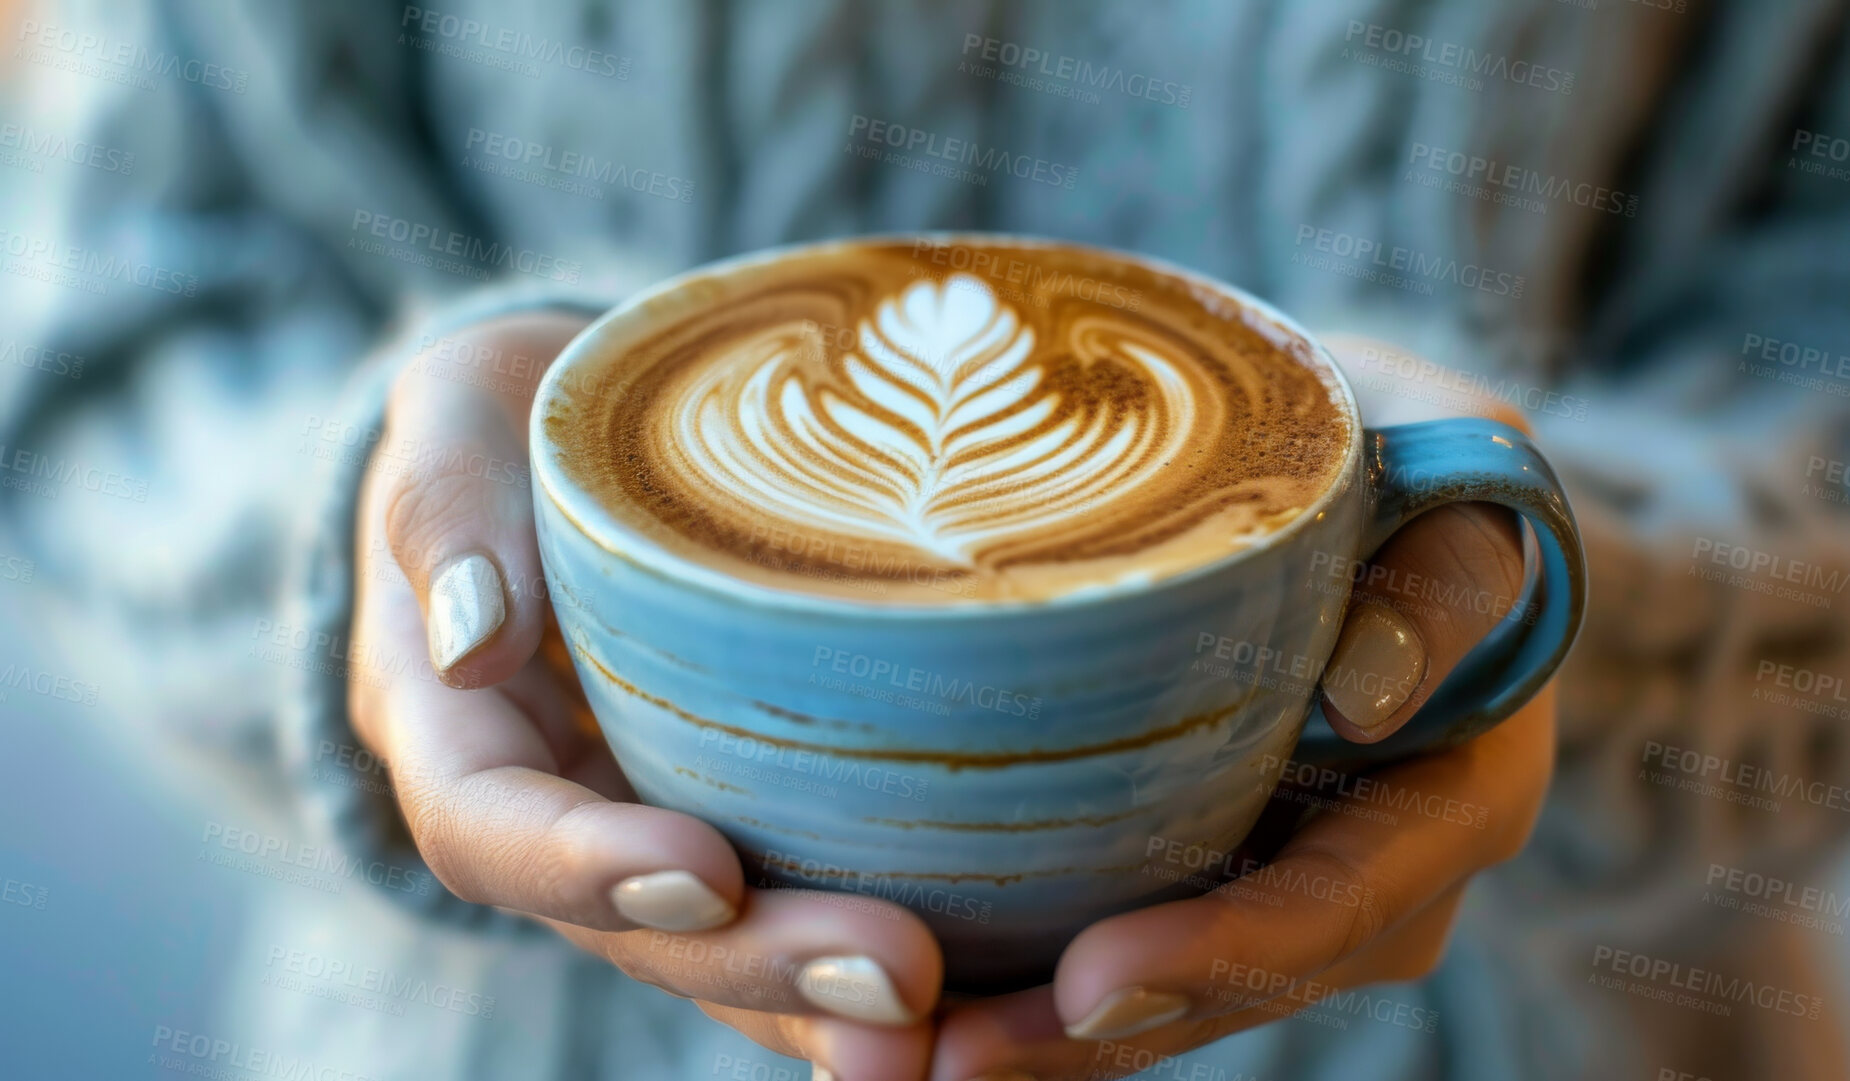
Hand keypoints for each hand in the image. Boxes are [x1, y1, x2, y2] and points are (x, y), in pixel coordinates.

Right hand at [346, 312, 941, 1079]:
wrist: (578, 433)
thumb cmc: (511, 409)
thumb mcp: (455, 412)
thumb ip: (444, 507)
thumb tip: (473, 643)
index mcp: (457, 726)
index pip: (490, 830)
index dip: (585, 870)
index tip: (703, 873)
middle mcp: (555, 808)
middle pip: (635, 931)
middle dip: (758, 966)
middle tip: (899, 979)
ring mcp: (653, 820)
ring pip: (728, 952)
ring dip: (828, 1003)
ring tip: (948, 1036)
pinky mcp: (748, 810)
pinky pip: (802, 901)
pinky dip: (887, 958)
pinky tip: (987, 995)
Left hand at [927, 337, 1557, 1080]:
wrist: (1370, 466)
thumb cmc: (1410, 455)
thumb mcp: (1459, 480)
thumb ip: (1448, 575)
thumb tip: (1373, 698)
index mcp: (1456, 798)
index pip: (1336, 906)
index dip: (1217, 955)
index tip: (1089, 980)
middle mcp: (1376, 877)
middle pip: (1229, 989)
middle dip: (1089, 1040)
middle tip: (942, 1060)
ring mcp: (1285, 883)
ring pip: (1165, 999)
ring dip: (1039, 1040)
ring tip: (899, 1057)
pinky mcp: (1204, 864)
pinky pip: (1123, 949)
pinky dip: (1025, 986)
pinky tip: (913, 1007)